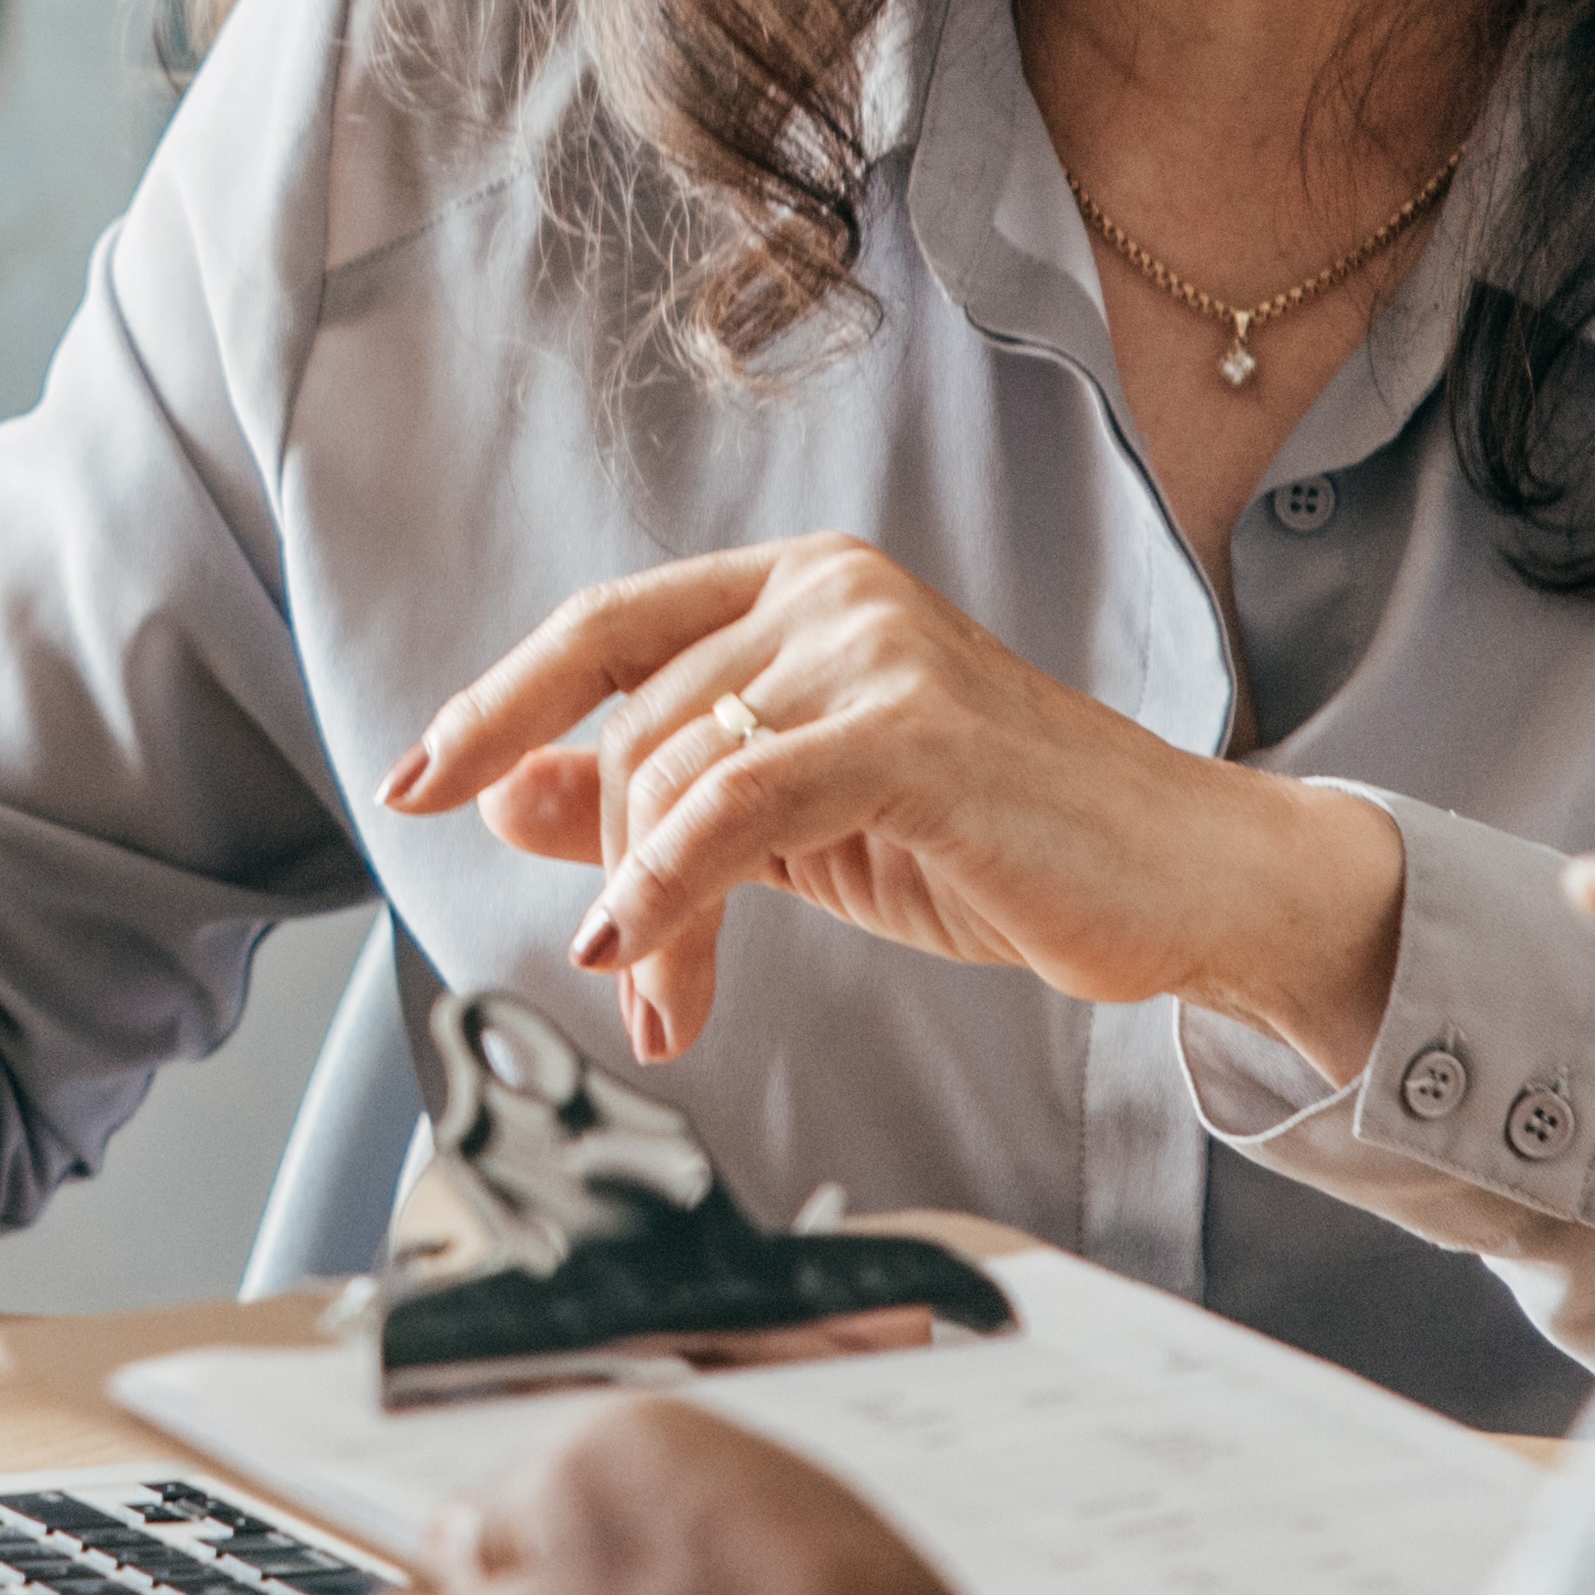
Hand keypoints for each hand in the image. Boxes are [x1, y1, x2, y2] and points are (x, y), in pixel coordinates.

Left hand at [380, 538, 1399, 1072]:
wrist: (1184, 886)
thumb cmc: (1004, 850)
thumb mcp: (798, 829)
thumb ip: (663, 802)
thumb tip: (506, 793)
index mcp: (800, 590)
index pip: (603, 629)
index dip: (496, 705)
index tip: (410, 784)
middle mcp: (830, 590)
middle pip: (631, 730)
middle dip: (612, 876)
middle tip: (642, 990)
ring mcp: (874, 646)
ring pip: (670, 775)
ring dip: (650, 914)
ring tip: (678, 1004)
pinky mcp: (912, 726)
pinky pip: (733, 803)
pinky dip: (665, 884)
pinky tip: (638, 955)